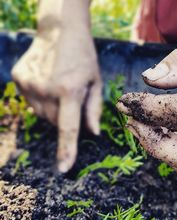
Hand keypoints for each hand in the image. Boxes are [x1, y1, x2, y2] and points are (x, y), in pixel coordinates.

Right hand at [12, 0, 101, 172]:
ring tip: (59, 87)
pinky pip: (31, 102)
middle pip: (55, 123)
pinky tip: (47, 82)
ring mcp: (29, 84)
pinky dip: (41, 98)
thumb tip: (93, 133)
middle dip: (65, 118)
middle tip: (71, 98)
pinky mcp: (19, 79)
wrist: (60, 31)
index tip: (63, 169)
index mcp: (69, 91)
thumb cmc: (84, 57)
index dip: (67, 150)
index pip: (68, 128)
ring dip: (53, 109)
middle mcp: (45, 90)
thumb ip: (94, 110)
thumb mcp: (96, 82)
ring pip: (42, 114)